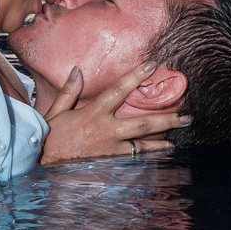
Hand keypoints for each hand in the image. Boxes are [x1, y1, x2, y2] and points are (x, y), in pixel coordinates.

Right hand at [39, 61, 191, 164]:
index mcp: (94, 113)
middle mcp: (106, 131)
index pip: (119, 90)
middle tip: (187, 115)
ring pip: (143, 145)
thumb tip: (77, 70)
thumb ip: (69, 91)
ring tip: (178, 138)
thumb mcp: (56, 111)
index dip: (136, 76)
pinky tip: (160, 158)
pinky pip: (134, 162)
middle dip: (167, 118)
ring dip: (163, 141)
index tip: (153, 64)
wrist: (42, 165)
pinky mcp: (110, 165)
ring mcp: (110, 151)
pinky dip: (148, 159)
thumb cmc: (50, 138)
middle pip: (143, 123)